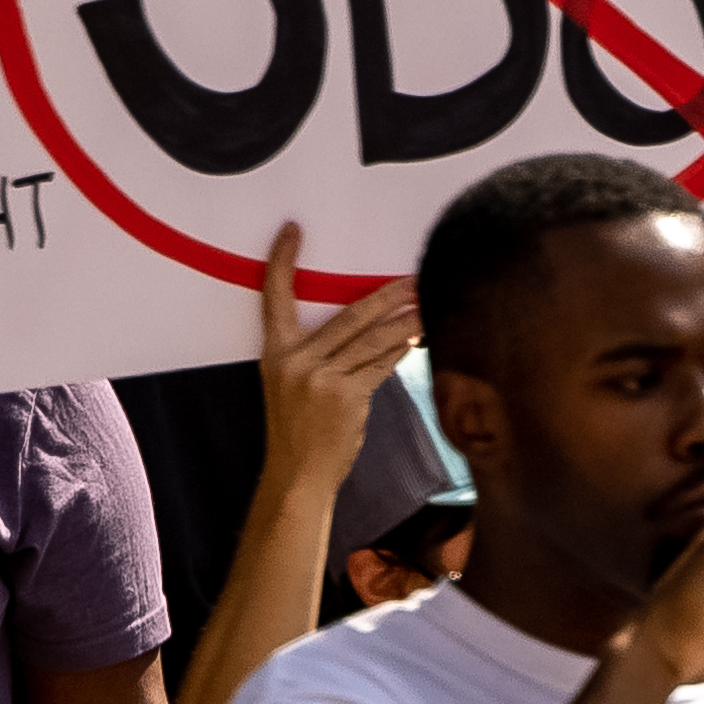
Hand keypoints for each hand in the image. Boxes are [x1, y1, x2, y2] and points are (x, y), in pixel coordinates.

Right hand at [253, 221, 424, 486]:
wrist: (298, 472)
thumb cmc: (301, 428)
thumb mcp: (294, 384)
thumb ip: (321, 354)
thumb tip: (370, 327)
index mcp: (276, 352)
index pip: (275, 297)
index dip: (283, 261)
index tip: (292, 231)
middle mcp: (296, 360)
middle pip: (349, 314)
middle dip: (386, 295)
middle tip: (412, 278)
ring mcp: (321, 378)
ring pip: (373, 338)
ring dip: (406, 321)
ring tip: (428, 305)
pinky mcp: (347, 395)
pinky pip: (382, 365)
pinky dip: (403, 350)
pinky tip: (420, 338)